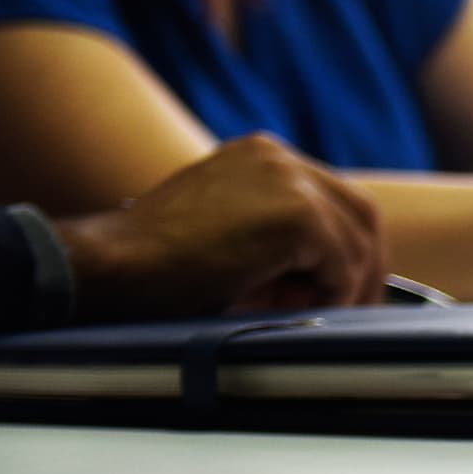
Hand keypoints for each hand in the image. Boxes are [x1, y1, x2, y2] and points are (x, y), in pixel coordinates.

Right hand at [48, 134, 387, 320]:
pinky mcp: (296, 214)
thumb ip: (274, 244)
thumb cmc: (152, 267)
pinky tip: (301, 312)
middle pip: (358, 211)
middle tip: (347, 310)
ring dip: (346, 285)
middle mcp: (277, 156)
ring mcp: (288, 179)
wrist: (111, 268)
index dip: (343, 248)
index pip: (333, 197)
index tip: (334, 290)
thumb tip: (321, 280)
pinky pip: (343, 262)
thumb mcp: (225, 238)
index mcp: (259, 157)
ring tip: (314, 316)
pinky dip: (334, 293)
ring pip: (357, 238)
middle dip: (361, 266)